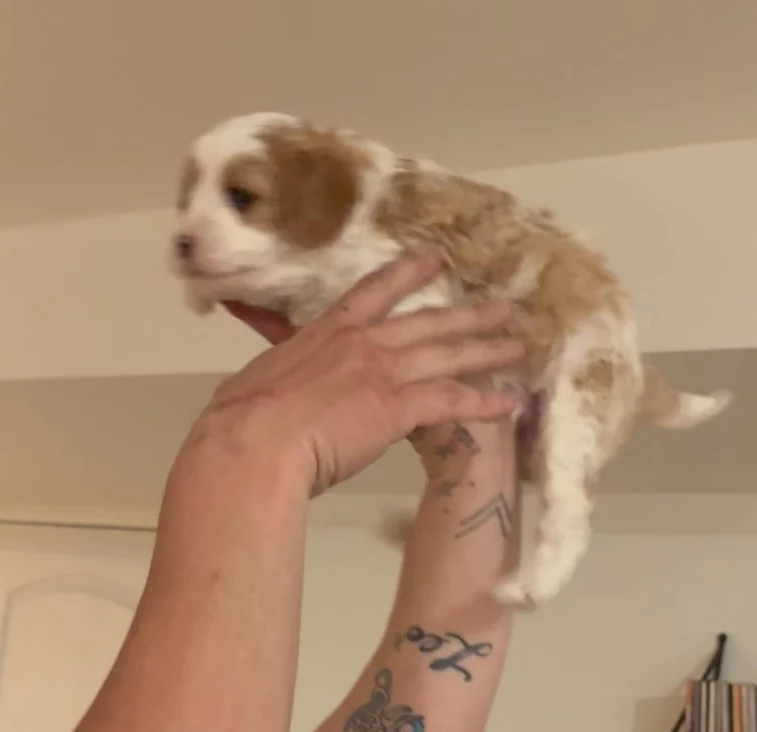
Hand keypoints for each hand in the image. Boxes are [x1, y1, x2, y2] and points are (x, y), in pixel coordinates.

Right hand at [185, 252, 523, 495]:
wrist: (253, 443)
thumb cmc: (240, 423)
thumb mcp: (250, 387)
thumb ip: (267, 383)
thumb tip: (249, 398)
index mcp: (324, 334)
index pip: (372, 294)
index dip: (406, 274)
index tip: (432, 259)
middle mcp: (360, 343)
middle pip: (425, 321)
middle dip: (466, 313)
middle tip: (501, 305)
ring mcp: (381, 371)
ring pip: (447, 354)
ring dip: (487, 349)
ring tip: (519, 344)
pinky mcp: (396, 406)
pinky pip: (452, 401)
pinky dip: (484, 403)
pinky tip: (510, 405)